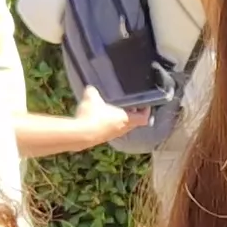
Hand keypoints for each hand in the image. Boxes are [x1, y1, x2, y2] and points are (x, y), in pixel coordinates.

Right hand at [28, 89, 148, 156]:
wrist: (79, 134)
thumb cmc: (91, 115)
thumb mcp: (92, 97)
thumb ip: (94, 91)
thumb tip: (91, 88)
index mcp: (126, 119)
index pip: (144, 117)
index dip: (147, 110)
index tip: (145, 103)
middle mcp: (122, 129)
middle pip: (134, 123)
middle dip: (133, 114)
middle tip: (130, 104)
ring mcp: (112, 135)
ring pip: (123, 127)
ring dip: (121, 119)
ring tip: (114, 109)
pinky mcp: (103, 138)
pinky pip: (111, 130)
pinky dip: (110, 124)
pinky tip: (101, 117)